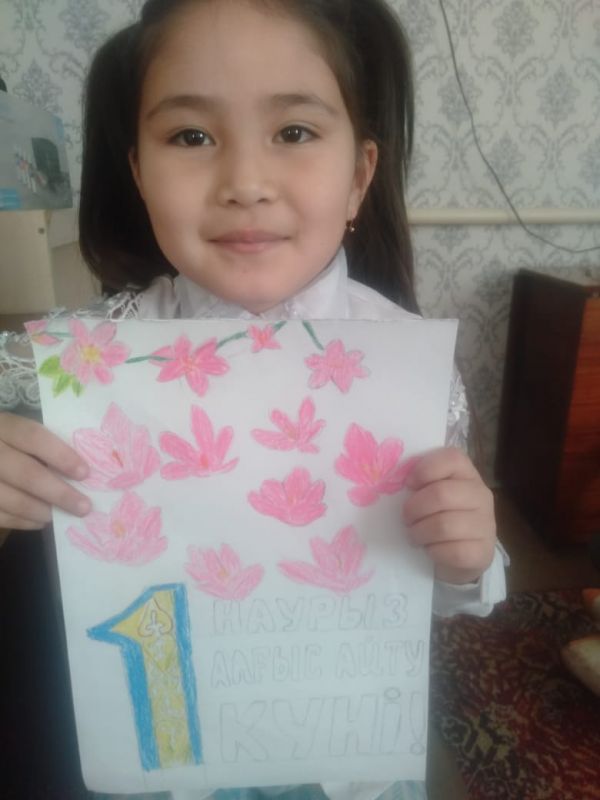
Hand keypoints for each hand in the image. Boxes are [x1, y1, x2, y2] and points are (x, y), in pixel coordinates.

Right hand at [0, 412, 90, 530]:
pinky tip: (41, 521)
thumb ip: (45, 444)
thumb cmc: (9, 442)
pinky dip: (24, 521)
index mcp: (4, 426)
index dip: (61, 455)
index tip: (84, 473)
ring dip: (43, 511)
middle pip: (26, 473)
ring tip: (64, 515)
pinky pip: (0, 516)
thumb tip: (83, 470)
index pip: (34, 437)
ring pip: (13, 500)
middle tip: (84, 506)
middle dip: (59, 493)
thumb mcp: (19, 432)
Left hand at [403, 447, 495, 584]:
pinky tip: (430, 549)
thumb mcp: (431, 493)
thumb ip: (421, 482)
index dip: (424, 469)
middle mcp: (481, 495)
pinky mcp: (483, 551)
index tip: (408, 484)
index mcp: (467, 474)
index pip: (452, 458)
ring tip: (414, 535)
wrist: (459, 555)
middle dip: (414, 508)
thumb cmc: (438, 516)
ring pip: (444, 525)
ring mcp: (486, 524)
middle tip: (406, 517)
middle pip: (441, 494)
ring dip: (420, 532)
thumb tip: (395, 480)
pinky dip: (434, 551)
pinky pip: (452, 551)